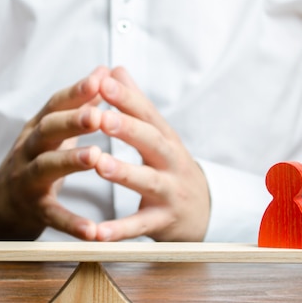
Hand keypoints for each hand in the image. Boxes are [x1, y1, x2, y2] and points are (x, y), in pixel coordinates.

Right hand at [0, 67, 109, 240]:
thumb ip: (78, 104)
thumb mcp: (52, 130)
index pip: (55, 104)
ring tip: (96, 156)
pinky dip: (71, 223)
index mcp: (38, 128)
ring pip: (46, 167)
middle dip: (72, 121)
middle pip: (47, 130)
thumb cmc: (36, 159)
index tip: (100, 79)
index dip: (76, 91)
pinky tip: (92, 231)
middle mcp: (29, 149)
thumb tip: (103, 71)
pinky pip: (52, 215)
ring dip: (70, 161)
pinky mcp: (33, 209)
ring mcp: (28, 179)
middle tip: (98, 116)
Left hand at [94, 66, 210, 241]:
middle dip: (127, 129)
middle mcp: (170, 161)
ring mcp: (169, 192)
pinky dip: (119, 230)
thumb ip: (134, 103)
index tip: (102, 81)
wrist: (204, 211)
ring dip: (123, 173)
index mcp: (164, 137)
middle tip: (100, 117)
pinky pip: (139, 226)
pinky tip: (97, 232)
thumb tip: (114, 69)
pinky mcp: (163, 221)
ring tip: (99, 165)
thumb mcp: (157, 134)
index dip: (125, 97)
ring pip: (147, 181)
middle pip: (151, 141)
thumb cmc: (170, 166)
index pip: (145, 112)